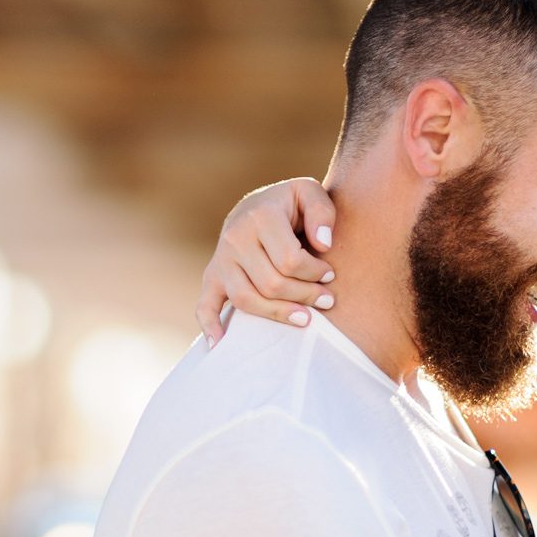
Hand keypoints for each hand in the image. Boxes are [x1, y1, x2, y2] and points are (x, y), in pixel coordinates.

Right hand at [195, 178, 337, 345]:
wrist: (258, 204)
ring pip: (247, 300)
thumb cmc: (291, 204)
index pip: (290, 261)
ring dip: (277, 314)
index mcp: (260, 216)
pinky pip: (205, 305)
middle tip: (327, 299)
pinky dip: (210, 326)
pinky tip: (220, 344)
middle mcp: (235, 237)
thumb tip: (324, 245)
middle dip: (305, 296)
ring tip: (305, 319)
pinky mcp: (212, 276)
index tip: (330, 274)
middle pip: (271, 284)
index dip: (315, 273)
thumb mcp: (310, 193)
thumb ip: (323, 212)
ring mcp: (221, 259)